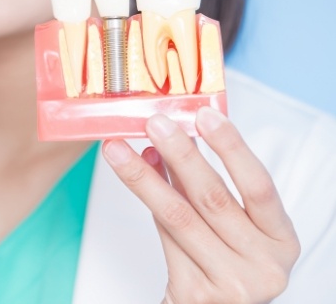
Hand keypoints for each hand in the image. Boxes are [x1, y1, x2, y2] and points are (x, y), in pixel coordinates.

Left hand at [102, 107, 299, 303]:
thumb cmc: (226, 264)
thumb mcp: (232, 226)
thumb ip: (204, 186)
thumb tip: (166, 143)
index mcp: (281, 240)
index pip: (259, 185)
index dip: (232, 147)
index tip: (205, 115)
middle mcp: (264, 264)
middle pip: (213, 197)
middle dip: (179, 154)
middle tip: (154, 124)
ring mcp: (231, 283)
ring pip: (179, 216)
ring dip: (144, 177)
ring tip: (119, 149)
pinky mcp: (196, 294)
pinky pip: (165, 238)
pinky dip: (148, 204)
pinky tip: (134, 177)